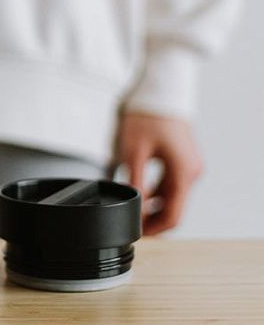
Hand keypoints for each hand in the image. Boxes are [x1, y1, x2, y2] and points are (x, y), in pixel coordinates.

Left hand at [117, 112, 202, 235]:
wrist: (159, 92)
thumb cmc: (147, 116)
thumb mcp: (134, 151)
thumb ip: (135, 181)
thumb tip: (133, 207)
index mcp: (183, 172)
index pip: (173, 215)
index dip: (155, 229)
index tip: (137, 232)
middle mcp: (191, 171)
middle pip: (175, 208)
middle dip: (153, 219)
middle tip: (131, 224)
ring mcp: (190, 165)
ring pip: (173, 196)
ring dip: (155, 205)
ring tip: (132, 209)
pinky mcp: (184, 159)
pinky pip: (172, 183)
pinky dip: (158, 191)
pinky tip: (140, 191)